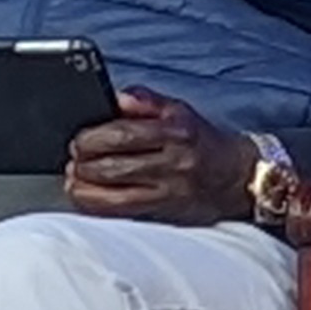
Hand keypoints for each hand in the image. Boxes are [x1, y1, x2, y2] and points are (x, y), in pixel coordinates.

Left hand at [65, 89, 261, 224]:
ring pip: (116, 194)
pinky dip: (99, 206)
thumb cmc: (201, 141)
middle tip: (72, 159)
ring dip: (86, 188)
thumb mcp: (178, 110)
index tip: (77, 140)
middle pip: (116, 165)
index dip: (93, 138)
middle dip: (85, 164)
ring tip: (74, 180)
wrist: (238, 177)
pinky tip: (87, 199)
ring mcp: (170, 190)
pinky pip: (124, 212)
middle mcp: (174, 161)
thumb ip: (144, 100)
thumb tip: (114, 97)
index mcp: (175, 131)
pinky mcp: (167, 212)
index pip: (124, 134)